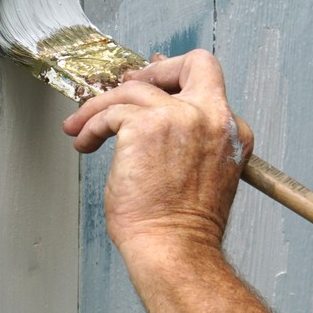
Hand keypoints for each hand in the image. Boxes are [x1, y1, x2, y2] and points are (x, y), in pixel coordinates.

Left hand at [62, 49, 253, 262]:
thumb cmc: (180, 225)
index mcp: (230, 131)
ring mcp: (181, 117)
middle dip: (152, 70)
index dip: (176, 76)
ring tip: (82, 129)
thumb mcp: (198, 172)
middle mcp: (212, 118)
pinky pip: (109, 113)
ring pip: (134, 89)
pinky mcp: (146, 125)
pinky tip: (84, 144)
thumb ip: (186, 138)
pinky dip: (90, 126)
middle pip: (191, 63)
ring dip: (100, 107)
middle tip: (121, 89)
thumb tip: (153, 112)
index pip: (208, 82)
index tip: (152, 81)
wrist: (174, 249)